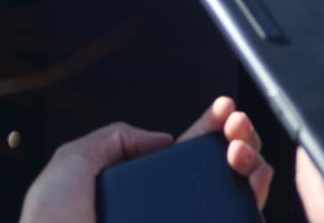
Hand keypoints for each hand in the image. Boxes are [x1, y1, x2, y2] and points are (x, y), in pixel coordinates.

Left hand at [18, 96, 272, 222]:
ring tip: (238, 149)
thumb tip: (162, 139)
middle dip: (238, 139)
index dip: (207, 130)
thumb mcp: (70, 166)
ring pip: (235, 199)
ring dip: (250, 163)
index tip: (222, 111)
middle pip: (219, 173)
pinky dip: (253, 201)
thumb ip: (113, 139)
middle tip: (235, 126)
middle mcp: (166, 216)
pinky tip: (252, 178)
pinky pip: (236, 221)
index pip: (184, 158)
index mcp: (138, 195)